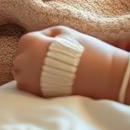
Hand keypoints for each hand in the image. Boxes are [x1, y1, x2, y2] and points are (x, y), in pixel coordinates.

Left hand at [13, 26, 129, 99]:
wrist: (107, 78)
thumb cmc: (86, 50)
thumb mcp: (63, 31)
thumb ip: (44, 34)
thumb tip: (34, 43)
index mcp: (29, 44)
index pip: (26, 43)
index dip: (42, 44)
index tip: (57, 48)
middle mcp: (23, 63)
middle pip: (22, 59)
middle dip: (35, 59)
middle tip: (57, 62)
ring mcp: (29, 83)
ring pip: (24, 75)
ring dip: (35, 73)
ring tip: (57, 73)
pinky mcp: (37, 98)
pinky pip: (31, 89)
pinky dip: (40, 85)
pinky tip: (57, 83)